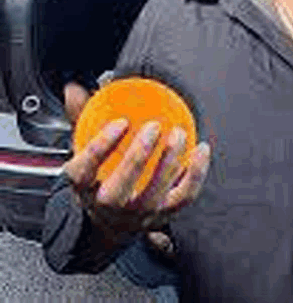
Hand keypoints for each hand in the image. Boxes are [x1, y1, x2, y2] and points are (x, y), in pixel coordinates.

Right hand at [62, 81, 211, 246]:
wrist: (114, 220)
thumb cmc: (101, 176)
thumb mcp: (86, 152)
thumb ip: (82, 118)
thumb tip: (75, 89)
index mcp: (85, 186)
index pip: (84, 171)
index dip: (101, 147)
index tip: (120, 122)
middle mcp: (110, 205)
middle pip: (120, 188)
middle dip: (137, 157)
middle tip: (153, 127)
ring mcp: (139, 212)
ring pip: (155, 192)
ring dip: (169, 161)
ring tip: (179, 133)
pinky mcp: (165, 213)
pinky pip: (184, 196)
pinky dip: (196, 174)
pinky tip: (202, 149)